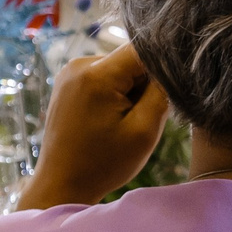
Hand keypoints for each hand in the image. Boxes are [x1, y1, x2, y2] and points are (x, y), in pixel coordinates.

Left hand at [17, 43, 171, 210]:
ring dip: (130, 91)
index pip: (144, 49)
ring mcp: (70, 72)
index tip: (166, 95)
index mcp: (96, 74)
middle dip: (144, 84)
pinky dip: (115, 94)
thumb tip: (170, 63)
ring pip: (119, 69)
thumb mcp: (145, 130)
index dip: (163, 69)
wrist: (61, 183)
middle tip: (139, 118)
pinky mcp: (68, 81)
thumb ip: (161, 90)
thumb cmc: (103, 163)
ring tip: (121, 123)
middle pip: (131, 59)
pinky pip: (104, 77)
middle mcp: (78, 64)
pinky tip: (109, 120)